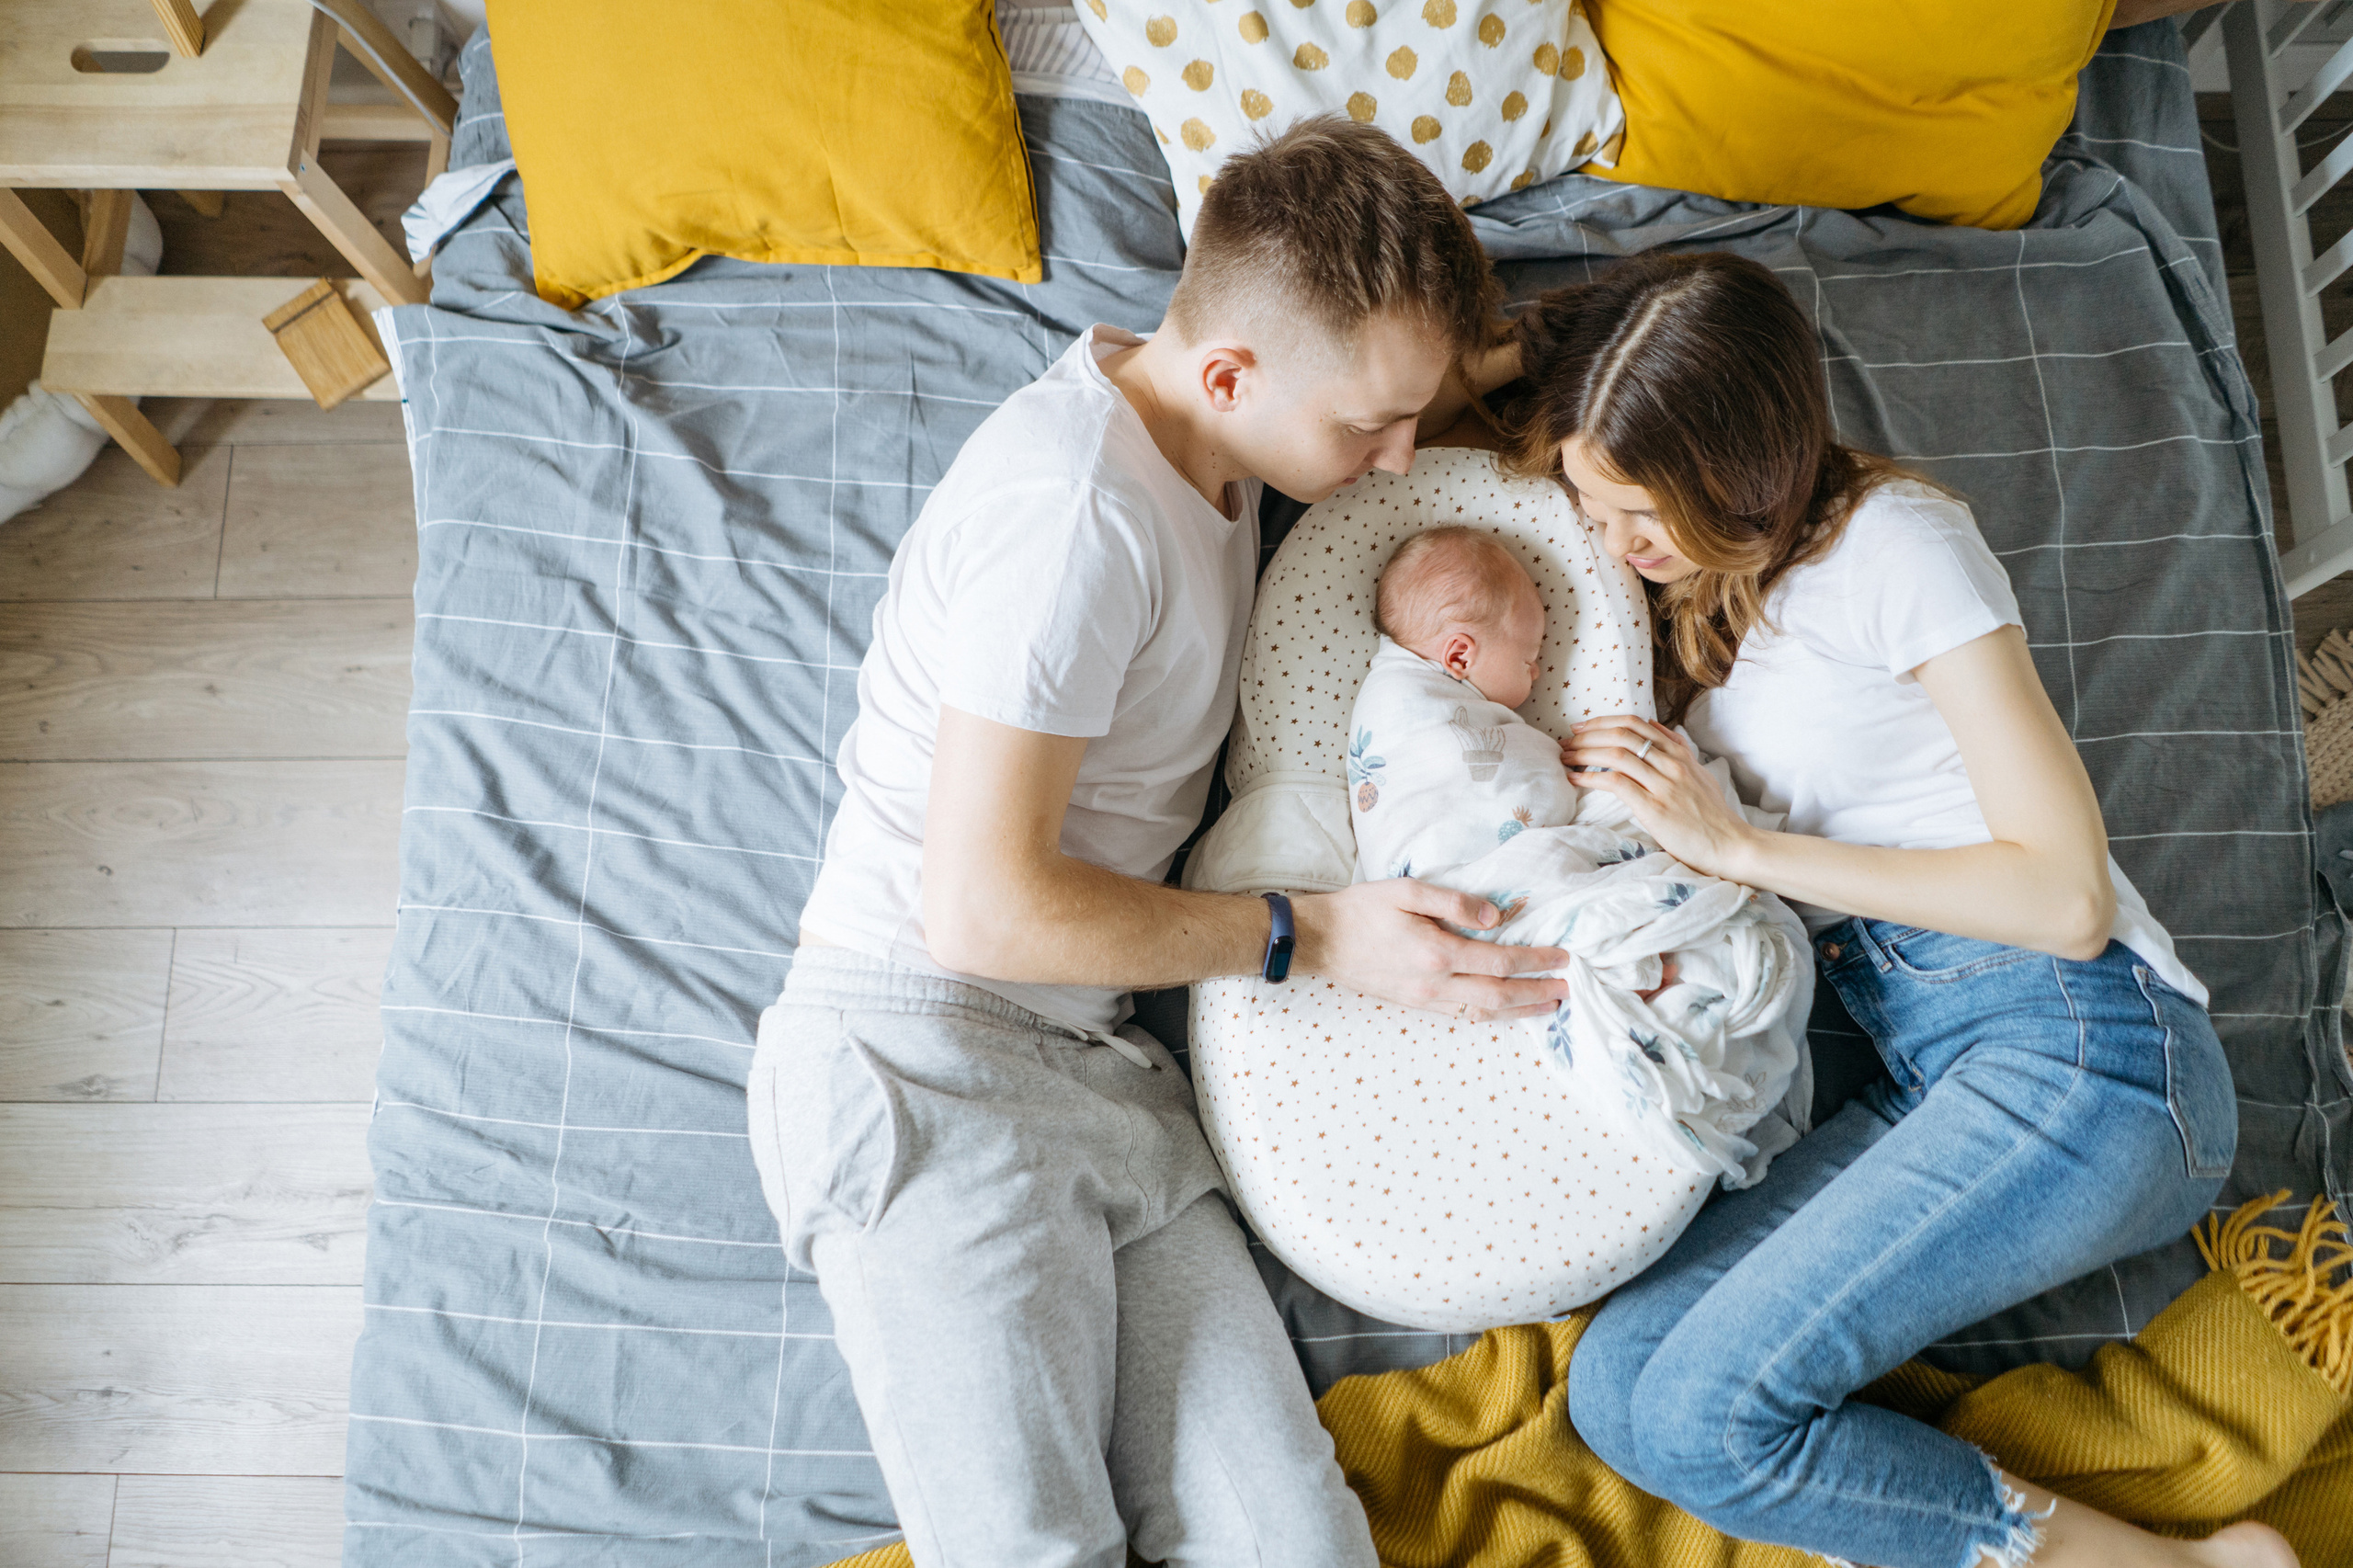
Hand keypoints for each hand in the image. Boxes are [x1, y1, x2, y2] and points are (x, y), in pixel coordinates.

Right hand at [1293, 879, 1569, 1021]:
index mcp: (1436, 954)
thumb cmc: (1362, 910)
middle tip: (1567, 991)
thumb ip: (1453, 902)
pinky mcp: (1415, 1004)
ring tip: (1548, 1007)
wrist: (1321, 940)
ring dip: (1519, 1012)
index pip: (1500, 962)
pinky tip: (1504, 1012)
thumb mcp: (1407, 892)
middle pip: (1498, 997)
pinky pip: (1462, 1017)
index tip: (1562, 957)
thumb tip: (1495, 916)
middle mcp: (1434, 984)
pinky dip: (1491, 1017)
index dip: (1536, 961)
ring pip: (1483, 1014)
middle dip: (1536, 994)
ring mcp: (1424, 999)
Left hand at [1563, 715, 1757, 879]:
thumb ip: (1678, 751)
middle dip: (1589, 735)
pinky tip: (1575, 779)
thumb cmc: (1713, 815)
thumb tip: (1656, 728)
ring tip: (1566, 758)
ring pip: (1616, 754)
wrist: (1730, 845)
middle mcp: (1671, 764)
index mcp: (1680, 754)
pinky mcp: (1654, 807)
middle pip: (1622, 734)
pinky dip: (1590, 777)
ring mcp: (1663, 784)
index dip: (1604, 722)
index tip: (1583, 727)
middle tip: (1567, 741)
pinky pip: (1616, 783)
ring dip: (1584, 753)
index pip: (1636, 724)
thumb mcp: (1699, 774)